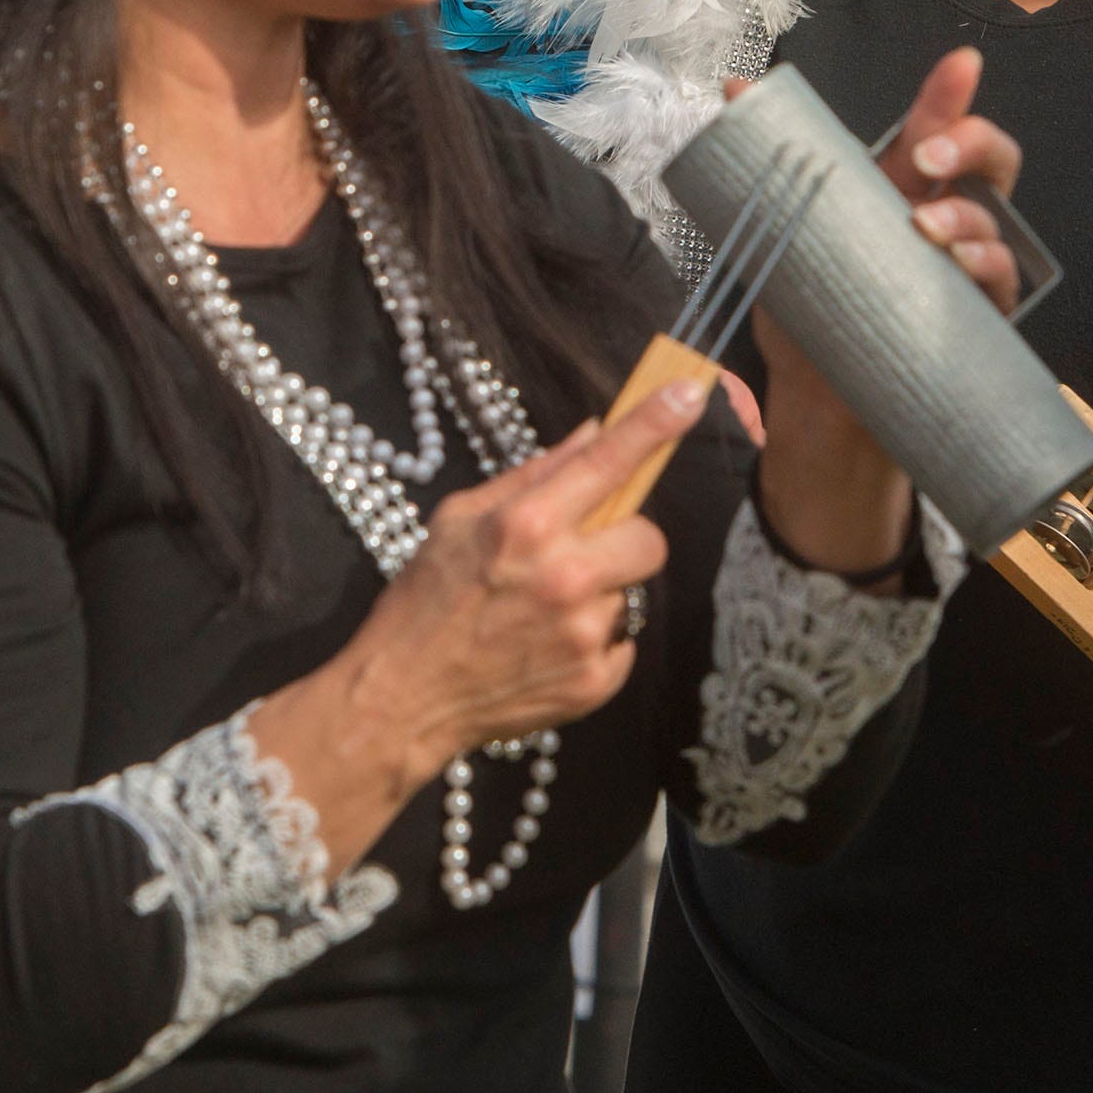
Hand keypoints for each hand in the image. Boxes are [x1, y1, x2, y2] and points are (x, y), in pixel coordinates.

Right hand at [251, 383, 698, 862]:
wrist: (403, 699)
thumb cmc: (424, 603)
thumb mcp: (459, 520)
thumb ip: (533, 475)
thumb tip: (593, 434)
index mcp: (527, 524)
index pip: (608, 461)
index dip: (655, 422)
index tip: (688, 393)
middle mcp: (564, 576)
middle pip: (649, 537)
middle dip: (623, 541)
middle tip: (581, 555)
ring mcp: (584, 634)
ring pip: (632, 593)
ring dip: (601, 596)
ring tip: (545, 613)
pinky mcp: (595, 681)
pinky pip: (624, 644)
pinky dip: (596, 644)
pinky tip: (549, 649)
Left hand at [736, 47, 1028, 575]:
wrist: (816, 409)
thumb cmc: (808, 317)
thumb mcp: (780, 235)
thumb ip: (767, 165)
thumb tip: (738, 90)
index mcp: (898, 194)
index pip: (933, 131)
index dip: (950, 94)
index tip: (961, 62)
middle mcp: (941, 224)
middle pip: (989, 163)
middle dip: (972, 142)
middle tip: (927, 155)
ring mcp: (964, 273)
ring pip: (993, 222)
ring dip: (965, 217)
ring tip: (925, 228)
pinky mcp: (977, 322)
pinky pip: (1002, 284)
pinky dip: (985, 267)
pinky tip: (957, 265)